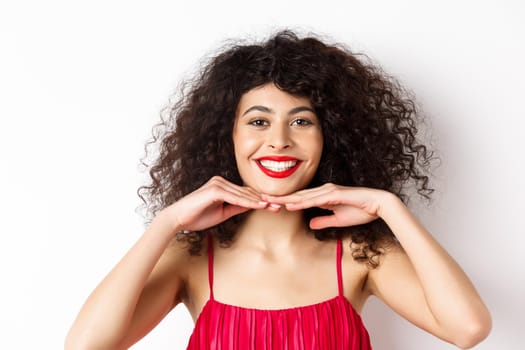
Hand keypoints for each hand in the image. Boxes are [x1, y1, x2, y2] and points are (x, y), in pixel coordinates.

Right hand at [162, 176, 269, 231]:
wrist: (178, 219)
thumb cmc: (197, 216)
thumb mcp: (222, 213)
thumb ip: (236, 207)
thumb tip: (251, 206)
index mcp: (222, 186)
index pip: (245, 193)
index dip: (260, 200)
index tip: (274, 207)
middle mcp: (221, 181)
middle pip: (246, 192)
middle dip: (263, 200)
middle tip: (280, 206)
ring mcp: (218, 184)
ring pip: (243, 195)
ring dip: (259, 201)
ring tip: (273, 206)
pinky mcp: (215, 190)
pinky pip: (235, 197)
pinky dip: (248, 202)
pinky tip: (259, 206)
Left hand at [261, 184, 393, 228]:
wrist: (378, 205)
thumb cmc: (361, 210)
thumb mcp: (337, 220)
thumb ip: (323, 220)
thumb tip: (310, 224)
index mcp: (322, 196)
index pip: (298, 200)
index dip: (283, 202)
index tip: (268, 205)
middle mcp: (322, 191)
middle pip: (296, 195)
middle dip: (278, 198)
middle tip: (260, 199)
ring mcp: (328, 191)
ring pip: (302, 196)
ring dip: (285, 199)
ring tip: (269, 202)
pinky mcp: (335, 194)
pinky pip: (315, 199)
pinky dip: (302, 202)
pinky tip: (291, 204)